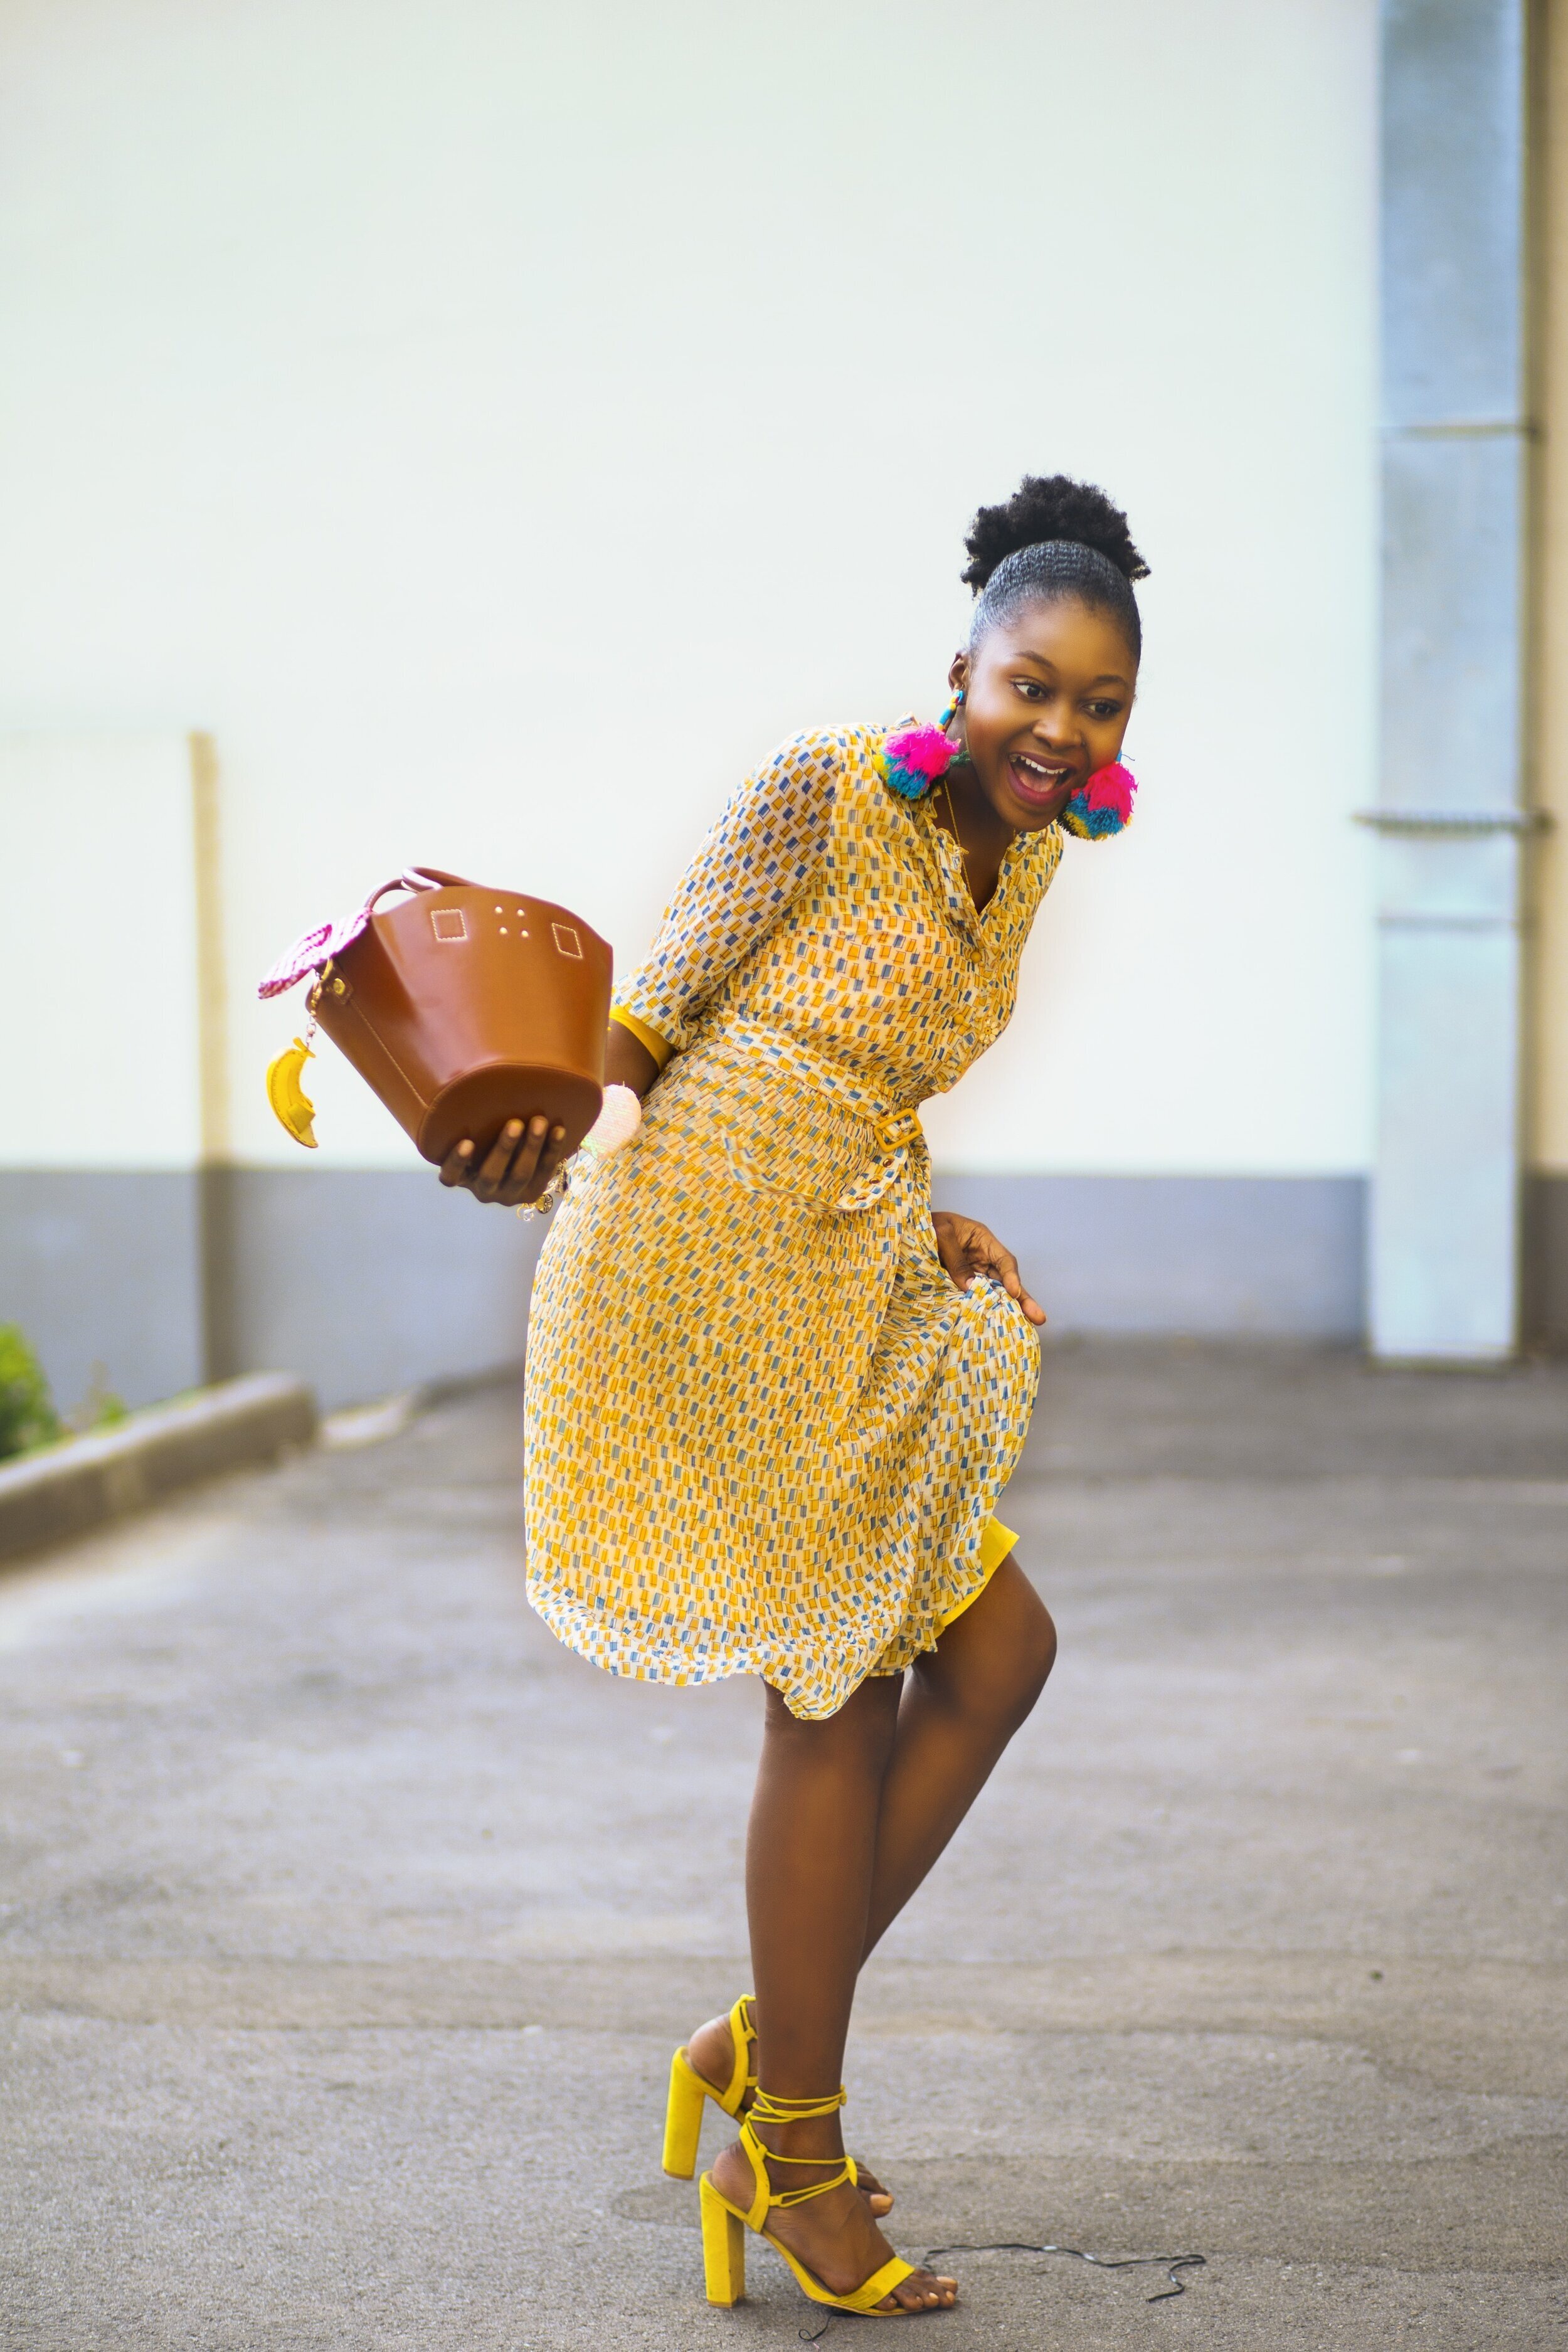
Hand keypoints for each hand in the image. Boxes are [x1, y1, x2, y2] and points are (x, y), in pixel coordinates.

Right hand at [438, 1114, 567, 1206]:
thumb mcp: (473, 1127)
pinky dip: (552, 1151)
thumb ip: (464, 1109)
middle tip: (515, 1124)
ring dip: (531, 1148)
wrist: (516, 1158)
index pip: (450, 1176)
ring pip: (520, 1175)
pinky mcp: (532, 1193)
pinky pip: (544, 1174)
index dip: (457, 1162)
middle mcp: (483, 1190)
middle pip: (491, 1175)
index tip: (466, 1142)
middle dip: (505, 1149)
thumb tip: (448, 1052)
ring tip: (540, 1122)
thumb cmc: (485, 1133)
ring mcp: (508, 1194)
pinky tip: (559, 1130)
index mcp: (462, 1176)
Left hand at [931, 1209, 1046, 1325]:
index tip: (1014, 1293)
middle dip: (1022, 1300)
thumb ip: (956, 1259)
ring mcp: (972, 1273)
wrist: (907, 1230)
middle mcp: (982, 1259)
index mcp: (982, 1240)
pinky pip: (974, 1298)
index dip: (1011, 1277)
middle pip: (1006, 1281)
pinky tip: (991, 1325)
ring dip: (1006, 1309)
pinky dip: (982, 1311)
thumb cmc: (928, 1224)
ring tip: (1022, 1327)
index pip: (1004, 1260)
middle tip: (1039, 1318)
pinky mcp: (959, 1285)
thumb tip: (970, 1287)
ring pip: (994, 1293)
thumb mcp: (942, 1234)